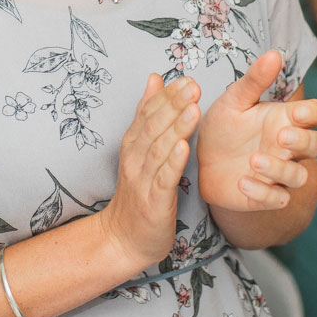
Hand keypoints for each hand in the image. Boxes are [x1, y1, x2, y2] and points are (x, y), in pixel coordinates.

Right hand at [98, 74, 201, 272]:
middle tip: (192, 86)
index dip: (166, 95)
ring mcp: (142, 180)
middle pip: (153, 127)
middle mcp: (135, 159)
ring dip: (176, 128)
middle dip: (173, 105)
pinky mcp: (152, 202)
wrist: (123, 238)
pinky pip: (163, 180)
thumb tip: (155, 78)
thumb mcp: (140, 149)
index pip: (147, 113)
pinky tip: (184, 148)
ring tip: (193, 109)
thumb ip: (147, 114)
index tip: (185, 78)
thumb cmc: (138, 191)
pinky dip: (173, 163)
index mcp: (133, 144)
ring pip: (159, 150)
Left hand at [197, 51, 316, 212]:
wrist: (199, 160)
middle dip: (304, 141)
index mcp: (286, 119)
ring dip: (282, 169)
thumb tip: (274, 53)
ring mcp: (278, 174)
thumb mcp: (234, 100)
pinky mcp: (264, 196)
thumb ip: (254, 80)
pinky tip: (242, 182)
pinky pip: (277, 199)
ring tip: (253, 160)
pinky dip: (264, 193)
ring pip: (299, 176)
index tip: (299, 112)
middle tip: (280, 135)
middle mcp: (288, 148)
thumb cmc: (223, 126)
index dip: (315, 114)